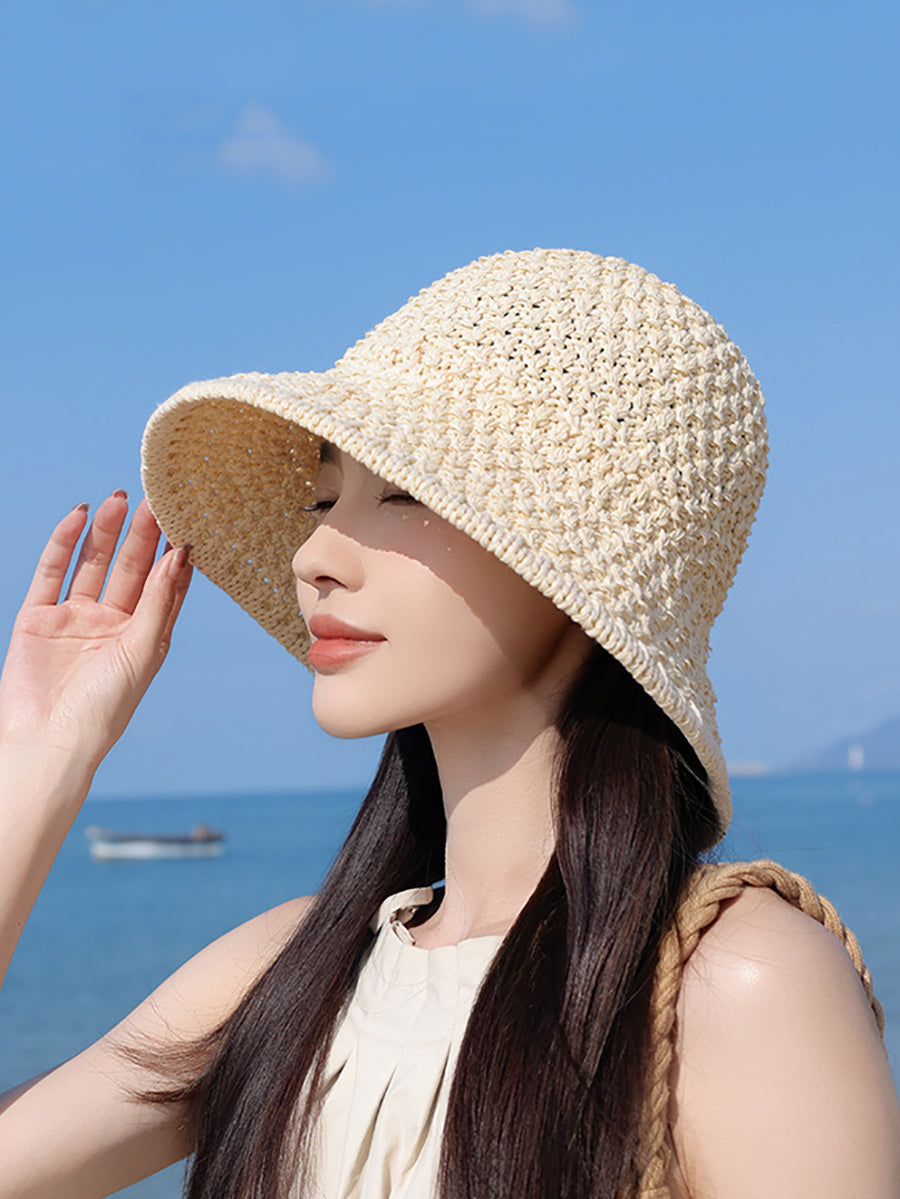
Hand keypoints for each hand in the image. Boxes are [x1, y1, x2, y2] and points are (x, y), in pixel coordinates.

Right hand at [0, 493, 191, 770]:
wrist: (46, 740)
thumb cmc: (105, 709)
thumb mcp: (142, 651)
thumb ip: (158, 601)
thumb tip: (180, 555)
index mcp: (143, 636)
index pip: (163, 585)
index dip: (173, 553)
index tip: (187, 518)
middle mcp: (111, 623)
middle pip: (130, 568)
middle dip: (142, 534)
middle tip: (156, 498)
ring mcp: (74, 618)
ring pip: (93, 563)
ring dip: (107, 531)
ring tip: (121, 498)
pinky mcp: (38, 616)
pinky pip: (53, 570)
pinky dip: (65, 542)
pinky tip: (81, 515)